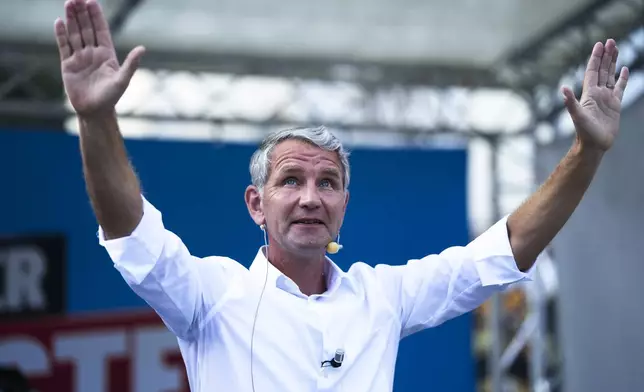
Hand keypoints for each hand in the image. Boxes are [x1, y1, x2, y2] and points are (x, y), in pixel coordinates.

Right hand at [54, 0, 144, 116]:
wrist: (95, 111)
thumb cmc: (111, 97)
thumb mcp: (122, 80)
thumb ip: (131, 64)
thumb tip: (142, 48)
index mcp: (107, 54)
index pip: (101, 30)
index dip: (96, 16)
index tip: (92, 1)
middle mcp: (93, 53)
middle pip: (86, 29)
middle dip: (82, 13)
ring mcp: (80, 58)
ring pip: (75, 34)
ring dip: (71, 19)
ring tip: (68, 3)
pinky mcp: (68, 65)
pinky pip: (64, 46)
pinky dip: (61, 34)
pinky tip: (59, 22)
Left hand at [562, 39, 628, 151]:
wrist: (594, 145)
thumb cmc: (584, 132)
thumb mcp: (577, 116)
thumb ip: (570, 102)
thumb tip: (563, 89)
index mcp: (589, 93)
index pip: (592, 71)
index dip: (595, 58)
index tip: (599, 44)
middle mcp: (597, 93)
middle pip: (602, 70)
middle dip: (606, 55)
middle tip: (610, 41)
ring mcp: (606, 98)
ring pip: (610, 75)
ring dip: (613, 62)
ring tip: (616, 49)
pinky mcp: (615, 105)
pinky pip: (620, 88)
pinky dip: (623, 78)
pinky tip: (625, 69)